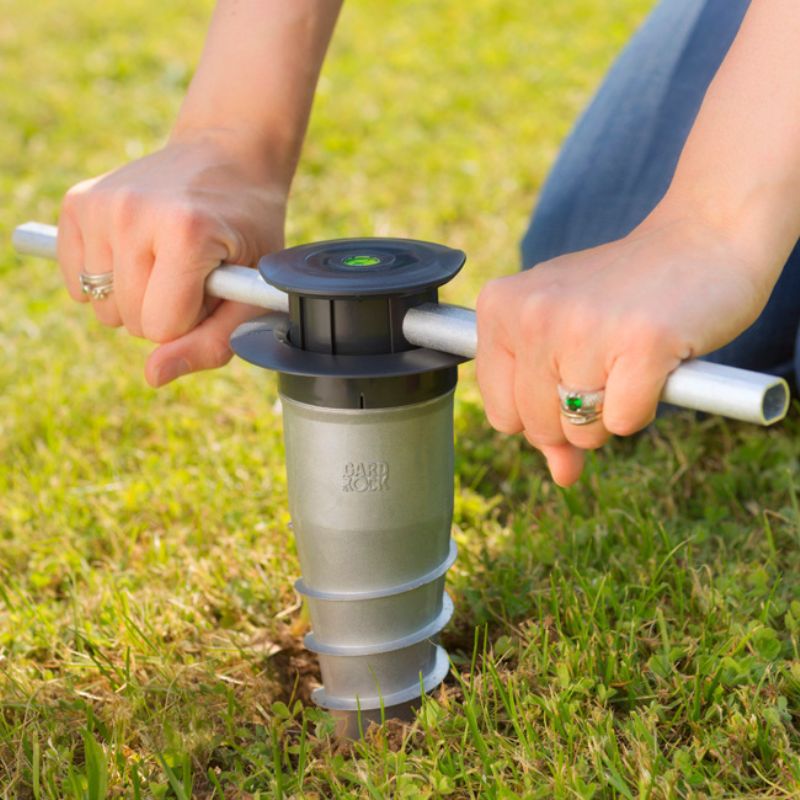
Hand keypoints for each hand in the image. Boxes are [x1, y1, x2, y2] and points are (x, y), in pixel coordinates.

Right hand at [56, 128, 287, 385]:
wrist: (229, 156)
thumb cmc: (248, 230)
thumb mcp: (252, 292)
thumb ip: (212, 343)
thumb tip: (153, 375)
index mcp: (185, 232)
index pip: (161, 327)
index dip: (191, 320)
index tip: (210, 288)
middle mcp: (133, 212)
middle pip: (130, 320)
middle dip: (165, 310)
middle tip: (193, 270)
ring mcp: (100, 204)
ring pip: (101, 306)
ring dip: (136, 296)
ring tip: (168, 257)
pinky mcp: (77, 202)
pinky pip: (76, 281)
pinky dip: (105, 281)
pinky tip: (137, 252)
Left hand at [476, 215, 771, 485]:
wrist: (701, 238)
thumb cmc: (624, 294)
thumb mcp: (565, 338)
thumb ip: (547, 407)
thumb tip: (561, 476)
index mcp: (500, 306)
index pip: (501, 413)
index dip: (539, 414)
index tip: (568, 379)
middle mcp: (533, 313)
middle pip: (538, 428)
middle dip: (576, 418)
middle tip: (606, 364)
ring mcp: (585, 326)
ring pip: (581, 430)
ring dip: (612, 412)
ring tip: (628, 358)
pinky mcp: (642, 340)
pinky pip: (625, 422)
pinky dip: (644, 406)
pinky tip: (656, 362)